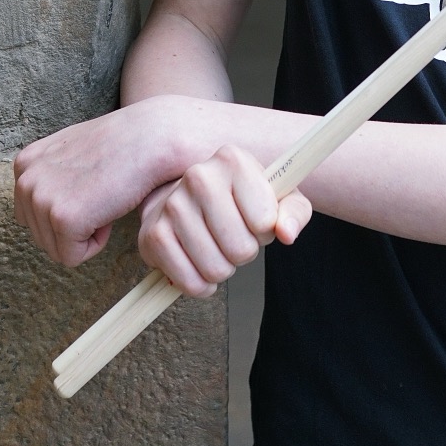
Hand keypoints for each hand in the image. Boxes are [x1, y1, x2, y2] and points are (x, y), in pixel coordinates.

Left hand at [14, 99, 191, 266]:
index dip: (70, 210)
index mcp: (26, 163)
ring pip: (56, 249)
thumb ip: (52, 174)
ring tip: (107, 198)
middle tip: (103, 194)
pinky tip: (111, 210)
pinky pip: (73, 256)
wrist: (153, 137)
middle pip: (42, 235)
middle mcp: (26, 180)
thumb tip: (53, 199)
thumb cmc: (124, 144)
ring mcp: (42, 198)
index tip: (94, 187)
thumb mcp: (73, 151)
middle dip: (75, 226)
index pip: (33, 215)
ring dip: (86, 233)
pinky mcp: (63, 218)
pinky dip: (97, 243)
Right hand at [138, 145, 312, 296]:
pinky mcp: (152, 234)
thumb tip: (286, 233)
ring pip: (215, 268)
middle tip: (235, 236)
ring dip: (223, 268)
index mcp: (233, 160)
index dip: (266, 230)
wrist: (195, 198)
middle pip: (241, 249)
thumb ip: (294, 212)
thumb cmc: (243, 198)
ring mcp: (171, 205)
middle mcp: (198, 176)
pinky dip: (200, 285)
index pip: (265, 221)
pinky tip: (200, 266)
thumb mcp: (280, 197)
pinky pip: (188, 281)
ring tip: (217, 246)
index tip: (256, 219)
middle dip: (244, 252)